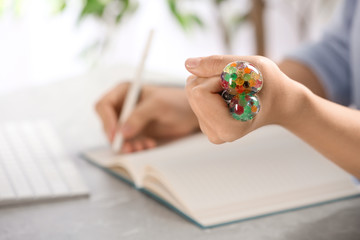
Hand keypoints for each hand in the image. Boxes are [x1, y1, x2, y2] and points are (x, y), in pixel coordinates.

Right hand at [95, 83, 198, 152]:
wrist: (190, 113)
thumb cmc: (176, 102)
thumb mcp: (157, 105)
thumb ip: (139, 116)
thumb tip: (122, 132)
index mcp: (124, 91)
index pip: (104, 105)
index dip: (106, 120)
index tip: (115, 134)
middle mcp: (123, 105)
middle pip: (107, 123)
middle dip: (117, 137)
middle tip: (129, 146)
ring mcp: (129, 119)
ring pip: (117, 136)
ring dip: (127, 144)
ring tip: (143, 146)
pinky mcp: (136, 131)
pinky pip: (128, 142)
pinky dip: (135, 146)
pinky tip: (149, 145)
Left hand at [185, 55, 308, 143]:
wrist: (280, 101)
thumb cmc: (270, 84)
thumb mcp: (251, 66)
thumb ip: (218, 64)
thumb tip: (187, 64)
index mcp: (228, 128)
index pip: (200, 92)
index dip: (218, 79)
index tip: (239, 84)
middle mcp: (216, 134)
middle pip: (192, 90)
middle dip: (212, 78)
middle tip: (237, 84)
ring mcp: (208, 130)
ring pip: (191, 89)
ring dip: (211, 81)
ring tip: (235, 89)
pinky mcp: (204, 122)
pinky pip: (194, 93)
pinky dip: (209, 86)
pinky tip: (228, 94)